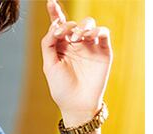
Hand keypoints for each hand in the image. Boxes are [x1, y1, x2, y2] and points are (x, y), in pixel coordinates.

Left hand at [41, 0, 111, 122]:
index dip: (55, 12)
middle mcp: (76, 43)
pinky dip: (97, 30)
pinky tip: (89, 37)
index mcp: (61, 46)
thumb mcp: (50, 66)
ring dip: (82, 27)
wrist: (77, 105)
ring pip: (88, 24)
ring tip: (77, 38)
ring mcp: (90, 46)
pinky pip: (103, 33)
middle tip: (66, 36)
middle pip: (73, 23)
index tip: (50, 2)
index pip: (59, 25)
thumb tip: (54, 25)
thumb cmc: (62, 88)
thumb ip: (48, 45)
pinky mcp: (103, 50)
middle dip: (68, 26)